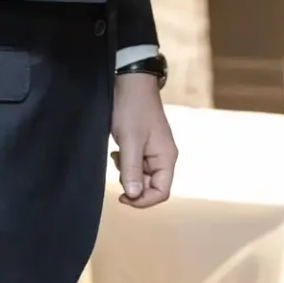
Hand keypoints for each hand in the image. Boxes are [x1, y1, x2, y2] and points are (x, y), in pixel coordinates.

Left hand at [110, 72, 175, 208]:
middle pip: (151, 186)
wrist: (130, 82)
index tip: (122, 197)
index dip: (143, 200)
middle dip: (132, 184)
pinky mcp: (143, 145)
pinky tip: (117, 151)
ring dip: (127, 172)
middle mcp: (163, 157)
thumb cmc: (133, 108)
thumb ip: (132, 169)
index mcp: (166, 158)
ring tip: (116, 156)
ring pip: (141, 176)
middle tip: (117, 168)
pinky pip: (136, 164)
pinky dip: (125, 163)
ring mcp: (153, 151)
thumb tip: (133, 196)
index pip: (161, 192)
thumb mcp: (130, 141)